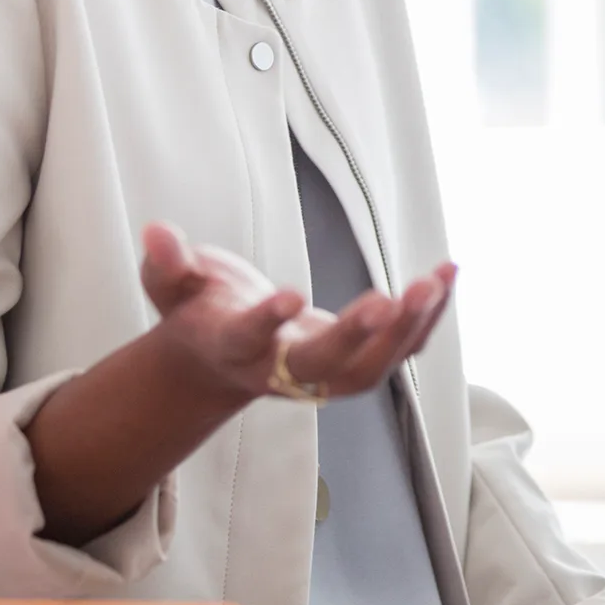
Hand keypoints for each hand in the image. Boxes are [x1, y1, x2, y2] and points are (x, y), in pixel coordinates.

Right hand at [139, 221, 455, 406]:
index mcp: (233, 347)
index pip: (248, 341)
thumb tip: (157, 231)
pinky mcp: (357, 362)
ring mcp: (323, 373)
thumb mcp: (172, 284)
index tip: (291, 295)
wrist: (220, 357)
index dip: (267, 322)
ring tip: (435, 279)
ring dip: (407, 328)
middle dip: (357, 336)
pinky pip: (401, 349)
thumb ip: (167, 262)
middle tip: (390, 298)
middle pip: (323, 367)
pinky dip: (428, 317)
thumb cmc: (198, 309)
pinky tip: (447, 274)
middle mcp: (281, 370)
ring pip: (372, 369)